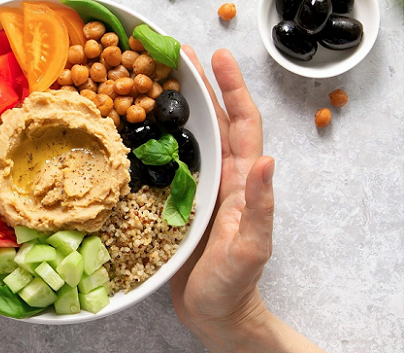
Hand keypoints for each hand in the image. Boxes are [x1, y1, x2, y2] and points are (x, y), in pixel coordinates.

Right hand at [169, 47, 322, 351]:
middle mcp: (224, 179)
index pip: (242, 126)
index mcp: (243, 183)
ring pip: (192, 139)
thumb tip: (268, 160)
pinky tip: (140, 131)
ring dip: (179, 108)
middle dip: (203, 86)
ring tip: (158, 81)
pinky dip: (158, 140)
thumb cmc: (235, 284)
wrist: (215, 314)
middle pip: (216, 122)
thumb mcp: (252, 247)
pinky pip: (169, 163)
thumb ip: (261, 206)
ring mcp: (201, 189)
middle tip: (179, 55)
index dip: (233, 90)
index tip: (217, 59)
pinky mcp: (179, 203)